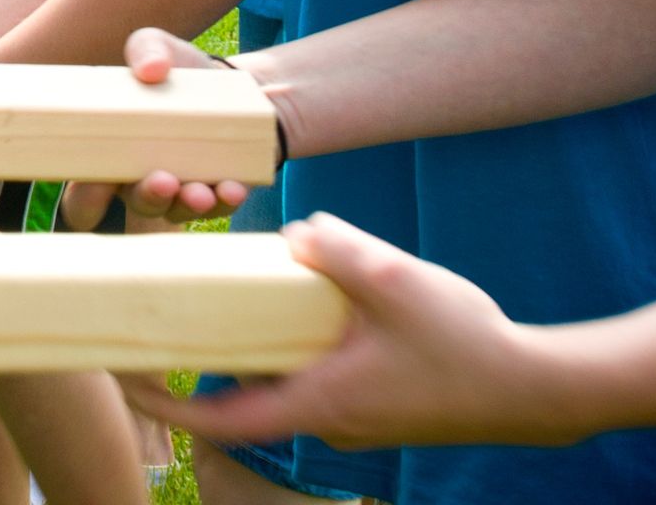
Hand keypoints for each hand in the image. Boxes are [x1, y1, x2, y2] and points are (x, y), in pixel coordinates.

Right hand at [92, 28, 258, 226]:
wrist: (232, 82)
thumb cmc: (177, 70)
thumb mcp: (157, 47)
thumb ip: (146, 48)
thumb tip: (152, 68)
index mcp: (113, 151)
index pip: (86, 191)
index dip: (86, 200)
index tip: (96, 187)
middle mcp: (141, 179)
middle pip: (136, 204)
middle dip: (149, 198)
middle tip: (163, 181)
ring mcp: (179, 191)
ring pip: (176, 211)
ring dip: (188, 205)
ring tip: (200, 192)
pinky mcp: (215, 194)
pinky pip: (217, 208)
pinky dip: (224, 201)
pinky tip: (232, 189)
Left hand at [121, 212, 579, 454]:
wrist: (533, 390)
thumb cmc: (465, 345)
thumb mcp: (396, 280)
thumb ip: (336, 250)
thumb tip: (295, 235)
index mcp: (317, 401)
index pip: (218, 420)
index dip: (164, 406)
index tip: (121, 381)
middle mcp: (326, 419)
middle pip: (243, 396)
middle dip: (203, 360)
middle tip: (161, 316)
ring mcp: (352, 417)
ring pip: (282, 382)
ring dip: (254, 347)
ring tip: (227, 294)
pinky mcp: (374, 406)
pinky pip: (315, 377)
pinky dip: (293, 346)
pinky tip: (302, 302)